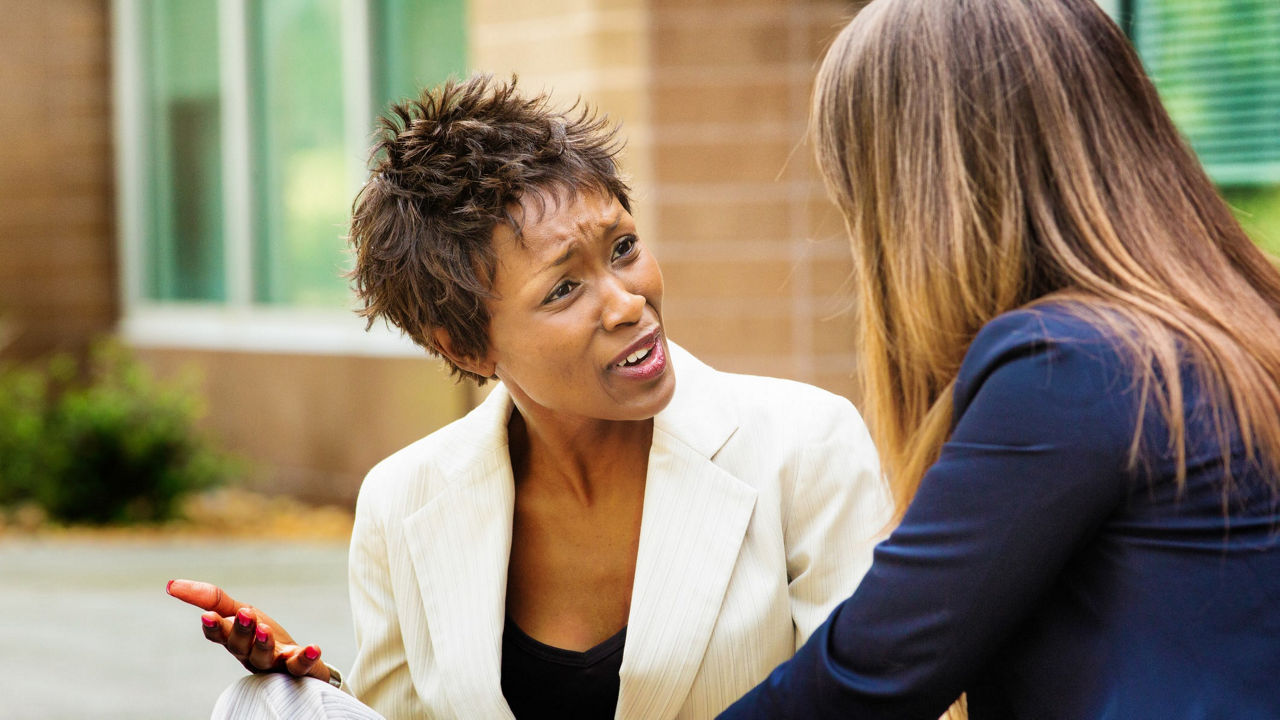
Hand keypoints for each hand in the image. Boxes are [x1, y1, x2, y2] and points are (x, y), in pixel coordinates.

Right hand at [166, 578, 331, 683]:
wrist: (298, 662)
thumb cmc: (263, 636)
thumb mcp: (240, 612)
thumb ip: (213, 599)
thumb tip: (171, 584)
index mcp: (234, 640)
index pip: (219, 636)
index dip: (213, 628)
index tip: (207, 616)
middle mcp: (251, 655)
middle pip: (240, 647)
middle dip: (241, 631)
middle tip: (245, 613)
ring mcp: (274, 663)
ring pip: (264, 657)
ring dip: (263, 644)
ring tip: (265, 629)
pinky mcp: (299, 667)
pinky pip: (300, 666)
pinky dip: (305, 658)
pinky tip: (314, 648)